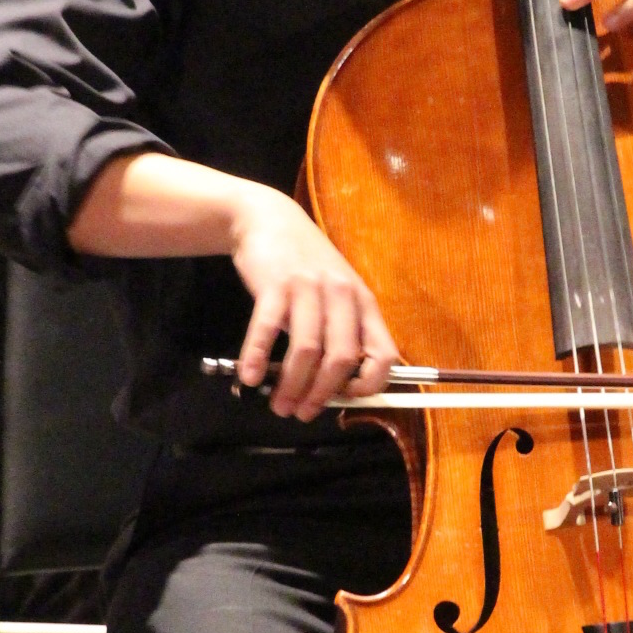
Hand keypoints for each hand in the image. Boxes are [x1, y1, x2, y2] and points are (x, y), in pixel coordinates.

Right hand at [229, 186, 397, 421]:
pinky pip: (267, 329)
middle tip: (302, 413)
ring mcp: (308, 288)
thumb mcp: (338, 291)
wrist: (269, 219)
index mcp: (364, 302)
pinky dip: (256, 358)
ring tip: (279, 405)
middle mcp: (341, 295)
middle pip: (341, 359)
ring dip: (292, 385)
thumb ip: (344, 330)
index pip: (384, 353)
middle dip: (322, 395)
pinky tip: (249, 377)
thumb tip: (339, 386)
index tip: (347, 399)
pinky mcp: (274, 284)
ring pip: (307, 350)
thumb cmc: (307, 264)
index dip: (370, 384)